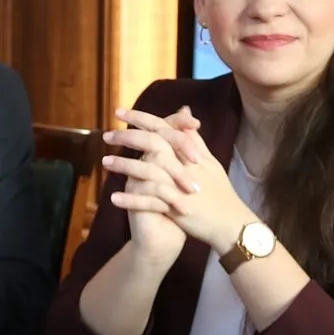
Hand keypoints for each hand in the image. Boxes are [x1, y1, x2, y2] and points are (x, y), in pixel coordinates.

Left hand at [102, 109, 257, 251]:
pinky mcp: (177, 207)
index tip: (119, 111)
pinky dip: (131, 200)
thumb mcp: (209, 161)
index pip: (163, 127)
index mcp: (190, 152)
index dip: (140, 117)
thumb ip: (193, 137)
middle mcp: (184, 165)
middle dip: (127, 136)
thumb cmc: (219, 192)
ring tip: (104, 163)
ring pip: (148, 170)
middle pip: (152, 143)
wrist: (230, 223)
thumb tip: (184, 111)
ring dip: (124, 166)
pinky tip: (113, 199)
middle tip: (105, 135)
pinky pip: (150, 202)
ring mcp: (180, 186)